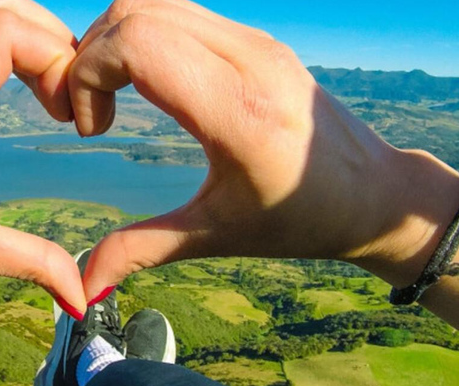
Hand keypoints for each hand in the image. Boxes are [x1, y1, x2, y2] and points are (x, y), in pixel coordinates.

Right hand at [69, 0, 458, 300]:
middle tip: (89, 113)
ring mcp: (256, 41)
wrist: (372, 194)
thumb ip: (141, 251)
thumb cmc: (300, 219)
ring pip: (155, 5)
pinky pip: (181, 13)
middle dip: (90, 57)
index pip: (137, 44)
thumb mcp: (214, 236)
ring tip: (109, 98)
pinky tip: (143, 84)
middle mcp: (248, 59)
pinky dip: (143, 37)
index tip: (90, 129)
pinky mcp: (258, 39)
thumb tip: (86, 285)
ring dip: (114, 43)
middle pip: (136, 14)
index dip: (88, 76)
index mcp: (237, 111)